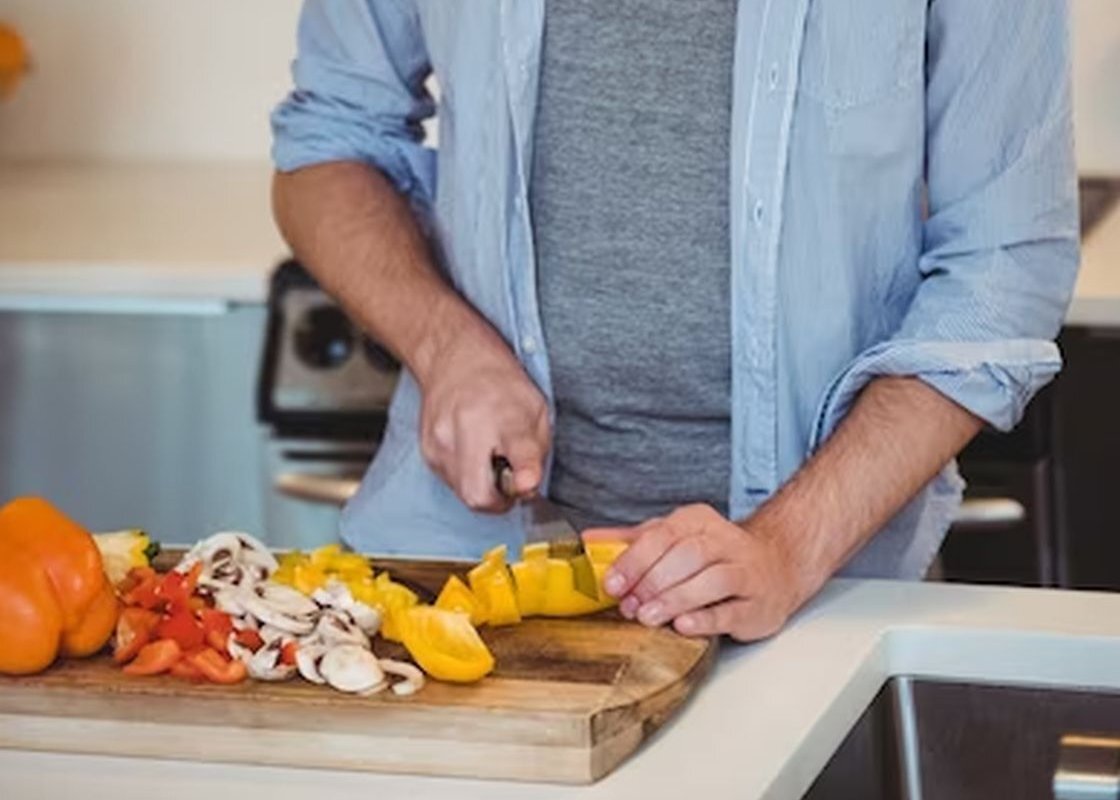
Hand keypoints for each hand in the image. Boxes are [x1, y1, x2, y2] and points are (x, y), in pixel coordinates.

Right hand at [418, 328, 549, 512]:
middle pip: (479, 494)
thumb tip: (527, 489)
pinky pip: (452, 483)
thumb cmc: (501, 384)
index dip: (524, 472)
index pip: (516, 449)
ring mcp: (441, 441)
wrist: (454, 357)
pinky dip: (467, 477)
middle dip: (500, 500)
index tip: (527, 483)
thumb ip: (537, 452)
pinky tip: (473, 453)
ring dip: (483, 487)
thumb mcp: (537, 409)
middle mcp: (467, 427)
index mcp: (504, 414)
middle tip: (510, 479)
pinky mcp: (427, 450)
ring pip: (464, 494)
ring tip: (490, 457)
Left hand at [584, 504, 812, 641]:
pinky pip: (731, 609)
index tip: (613, 584)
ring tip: (649, 616)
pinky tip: (684, 625)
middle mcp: (725, 542)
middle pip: (687, 556)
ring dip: (675, 599)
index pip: (663, 534)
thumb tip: (588, 541)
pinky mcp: (757, 603)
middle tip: (630, 606)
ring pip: (712, 580)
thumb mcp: (673, 538)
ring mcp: (745, 572)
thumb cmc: (714, 555)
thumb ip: (632, 541)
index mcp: (698, 521)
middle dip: (653, 582)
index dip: (634, 560)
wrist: (775, 566)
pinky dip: (705, 617)